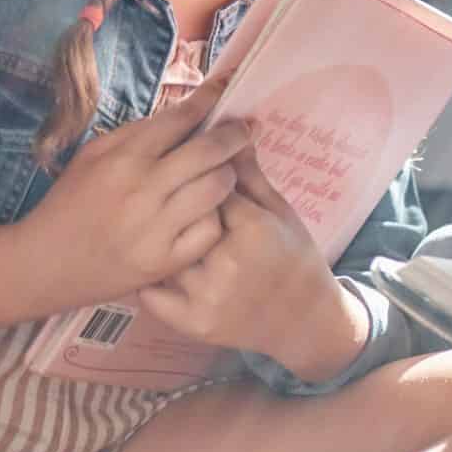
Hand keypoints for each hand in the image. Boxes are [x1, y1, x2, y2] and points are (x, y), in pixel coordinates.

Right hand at [17, 76, 246, 306]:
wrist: (44, 263)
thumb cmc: (71, 203)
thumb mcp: (92, 156)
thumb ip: (137, 133)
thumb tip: (186, 113)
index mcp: (123, 158)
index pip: (180, 118)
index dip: (210, 100)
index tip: (226, 90)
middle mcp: (142, 189)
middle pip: (210, 151)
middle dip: (235, 135)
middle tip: (244, 130)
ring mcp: (156, 228)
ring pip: (218, 189)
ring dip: (229, 176)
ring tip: (224, 172)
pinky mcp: (165, 261)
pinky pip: (211, 229)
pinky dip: (215, 217)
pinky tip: (209, 212)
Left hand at [134, 147, 360, 374]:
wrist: (303, 320)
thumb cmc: (294, 257)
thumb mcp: (281, 212)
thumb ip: (250, 176)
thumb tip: (231, 129)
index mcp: (253, 230)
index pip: (208, 185)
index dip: (197, 175)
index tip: (189, 169)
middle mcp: (228, 263)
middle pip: (181, 217)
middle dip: (173, 205)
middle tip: (166, 200)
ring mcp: (207, 296)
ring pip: (162, 253)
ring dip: (155, 239)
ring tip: (151, 228)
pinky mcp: (191, 322)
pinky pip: (152, 294)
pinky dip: (147, 279)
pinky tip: (151, 265)